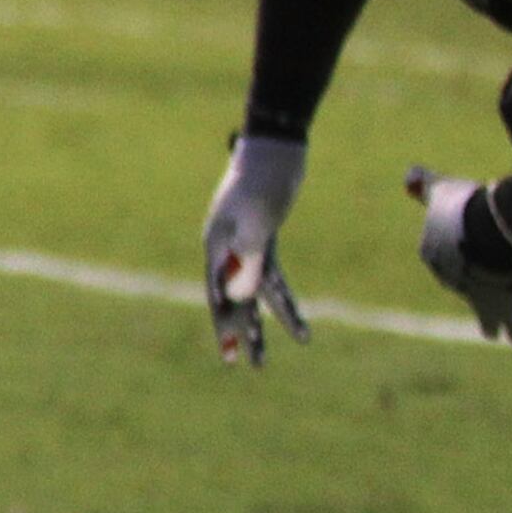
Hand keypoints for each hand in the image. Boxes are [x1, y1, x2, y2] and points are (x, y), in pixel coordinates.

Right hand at [202, 133, 311, 366]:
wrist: (276, 146)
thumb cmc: (264, 180)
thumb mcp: (258, 222)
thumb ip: (248, 259)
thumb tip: (240, 298)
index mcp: (217, 248)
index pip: (219, 297)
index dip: (225, 328)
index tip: (231, 357)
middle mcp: (226, 250)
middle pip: (233, 299)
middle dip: (241, 333)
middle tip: (248, 366)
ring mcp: (243, 244)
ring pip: (253, 291)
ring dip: (265, 320)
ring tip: (281, 350)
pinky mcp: (264, 237)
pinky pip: (271, 275)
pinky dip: (281, 297)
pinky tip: (294, 315)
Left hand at [405, 167, 511, 343]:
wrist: (484, 227)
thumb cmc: (463, 205)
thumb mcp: (441, 188)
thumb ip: (425, 182)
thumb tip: (410, 175)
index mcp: (431, 252)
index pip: (445, 254)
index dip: (461, 250)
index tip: (469, 246)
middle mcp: (447, 277)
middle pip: (463, 282)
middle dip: (473, 285)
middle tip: (485, 288)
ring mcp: (470, 292)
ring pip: (481, 306)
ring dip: (489, 319)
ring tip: (491, 332)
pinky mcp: (494, 300)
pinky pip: (505, 317)